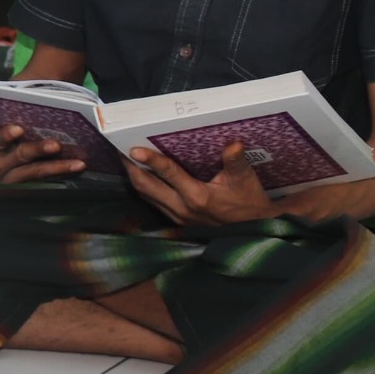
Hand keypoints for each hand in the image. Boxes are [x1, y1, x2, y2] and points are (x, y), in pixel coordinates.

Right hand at [0, 124, 86, 183]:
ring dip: (58, 168)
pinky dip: (57, 175)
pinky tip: (74, 171)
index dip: (6, 135)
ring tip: (78, 164)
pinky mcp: (17, 187)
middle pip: (19, 157)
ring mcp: (7, 181)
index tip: (18, 129)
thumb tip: (14, 104)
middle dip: (38, 150)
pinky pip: (40, 180)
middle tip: (56, 145)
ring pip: (35, 173)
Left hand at [124, 142, 275, 226]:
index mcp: (197, 197)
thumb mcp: (245, 180)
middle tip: (120, 148)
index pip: (168, 174)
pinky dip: (144, 188)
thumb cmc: (249, 202)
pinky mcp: (176, 220)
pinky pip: (152, 202)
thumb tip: (234, 144)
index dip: (151, 160)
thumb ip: (235, 162)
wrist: (254, 229)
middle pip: (146, 186)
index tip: (133, 149)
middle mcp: (181, 208)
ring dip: (135, 178)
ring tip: (126, 159)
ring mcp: (176, 216)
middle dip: (131, 167)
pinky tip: (141, 175)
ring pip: (145, 195)